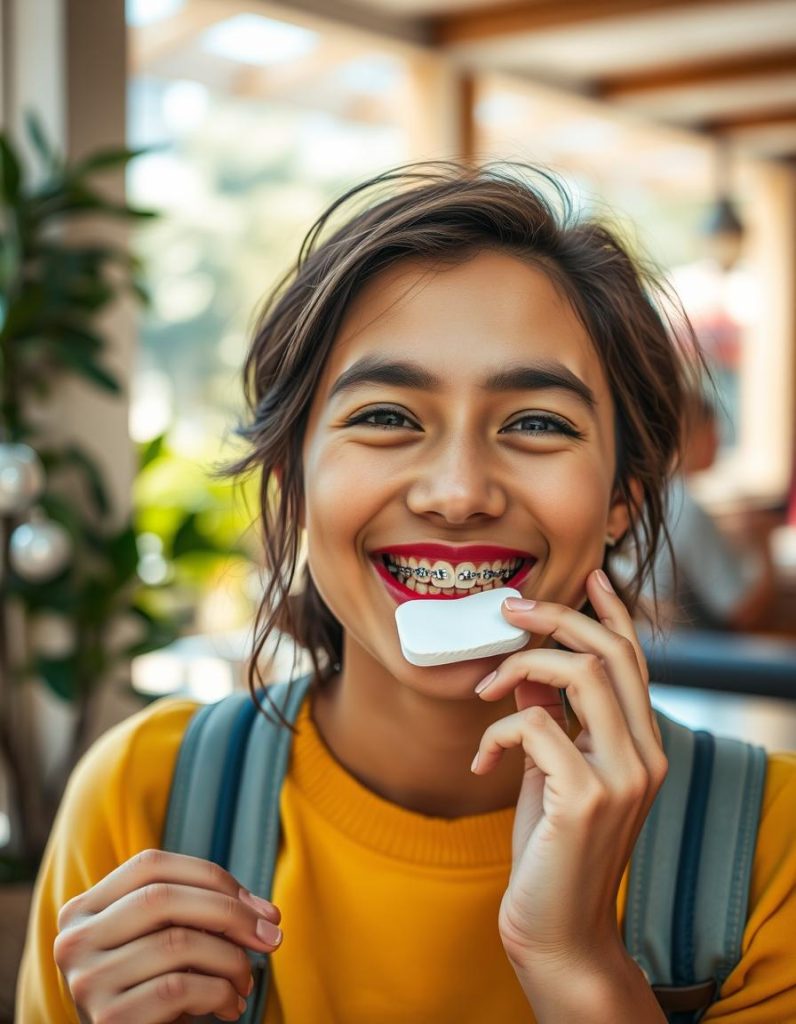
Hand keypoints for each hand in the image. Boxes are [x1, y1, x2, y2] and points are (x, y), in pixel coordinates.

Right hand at [54, 849, 282, 1023]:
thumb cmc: (155, 993)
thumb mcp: (164, 943)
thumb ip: (196, 913)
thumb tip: (266, 914)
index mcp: (84, 909)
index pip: (150, 864)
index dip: (212, 877)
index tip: (259, 906)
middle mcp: (74, 941)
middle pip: (162, 898)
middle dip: (230, 913)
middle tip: (271, 937)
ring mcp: (86, 981)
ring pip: (176, 943)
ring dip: (230, 960)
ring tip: (246, 981)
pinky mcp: (107, 1020)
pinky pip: (177, 989)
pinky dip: (218, 994)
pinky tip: (229, 1007)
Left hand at [471, 569, 667, 971]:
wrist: (557, 932)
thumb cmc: (551, 852)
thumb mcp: (550, 774)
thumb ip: (551, 722)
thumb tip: (528, 675)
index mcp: (642, 746)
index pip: (634, 661)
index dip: (612, 611)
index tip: (589, 575)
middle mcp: (645, 755)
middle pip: (609, 652)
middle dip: (554, 617)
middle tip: (508, 608)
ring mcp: (622, 776)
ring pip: (576, 673)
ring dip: (517, 667)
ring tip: (483, 692)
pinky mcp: (587, 797)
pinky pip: (531, 725)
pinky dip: (494, 733)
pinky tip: (481, 764)